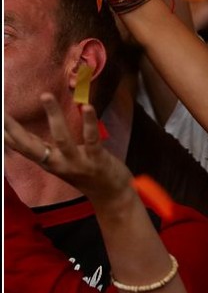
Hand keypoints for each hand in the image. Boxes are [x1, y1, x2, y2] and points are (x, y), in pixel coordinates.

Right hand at [4, 94, 133, 205]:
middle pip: (29, 145)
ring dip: (54, 116)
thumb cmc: (85, 175)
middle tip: (2, 111)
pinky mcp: (97, 160)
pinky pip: (91, 139)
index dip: (4, 131)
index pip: (19, 145)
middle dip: (13, 127)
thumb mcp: (58, 162)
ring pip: (61, 138)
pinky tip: (87, 106)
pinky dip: (89, 122)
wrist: (112, 197)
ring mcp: (77, 163)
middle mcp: (57, 163)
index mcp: (47, 161)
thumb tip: (16, 133)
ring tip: (45, 95)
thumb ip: (41, 149)